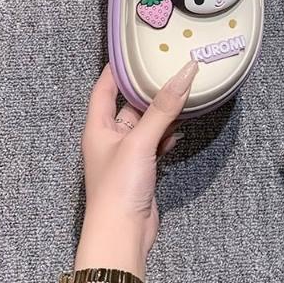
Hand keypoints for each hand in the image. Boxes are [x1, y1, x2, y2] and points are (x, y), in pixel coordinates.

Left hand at [74, 61, 198, 279]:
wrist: (123, 234)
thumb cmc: (118, 188)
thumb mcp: (140, 140)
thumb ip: (163, 107)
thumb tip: (185, 73)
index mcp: (98, 126)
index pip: (104, 87)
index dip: (116, 68)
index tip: (133, 49)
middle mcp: (111, 137)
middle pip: (130, 103)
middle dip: (148, 87)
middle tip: (168, 66)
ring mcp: (128, 153)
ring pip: (147, 122)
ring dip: (163, 110)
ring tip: (182, 90)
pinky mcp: (143, 167)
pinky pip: (157, 140)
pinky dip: (168, 133)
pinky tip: (179, 128)